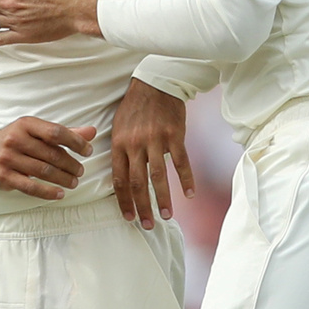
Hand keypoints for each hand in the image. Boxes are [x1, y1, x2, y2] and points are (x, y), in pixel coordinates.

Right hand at [0, 117, 96, 199]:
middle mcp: (15, 139)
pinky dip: (48, 192)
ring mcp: (8, 159)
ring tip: (74, 181)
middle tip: (81, 170)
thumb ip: (64, 132)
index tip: (88, 151)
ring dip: (63, 178)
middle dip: (71, 164)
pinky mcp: (5, 177)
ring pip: (43, 171)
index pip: (55, 132)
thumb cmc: (16, 139)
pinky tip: (60, 193)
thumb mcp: (36, 131)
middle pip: (51, 154)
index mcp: (26, 124)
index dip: (75, 142)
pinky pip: (31, 187)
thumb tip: (91, 132)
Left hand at [111, 79, 193, 228]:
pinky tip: (189, 194)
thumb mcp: (118, 126)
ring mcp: (156, 139)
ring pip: (158, 176)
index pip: (119, 179)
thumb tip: (118, 177)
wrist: (156, 83)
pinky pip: (181, 162)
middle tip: (147, 225)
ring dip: (163, 199)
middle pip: (137, 182)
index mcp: (119, 143)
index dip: (123, 201)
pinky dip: (186, 179)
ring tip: (167, 216)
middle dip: (142, 206)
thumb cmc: (135, 107)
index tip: (128, 217)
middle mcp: (136, 143)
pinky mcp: (174, 134)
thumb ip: (119, 151)